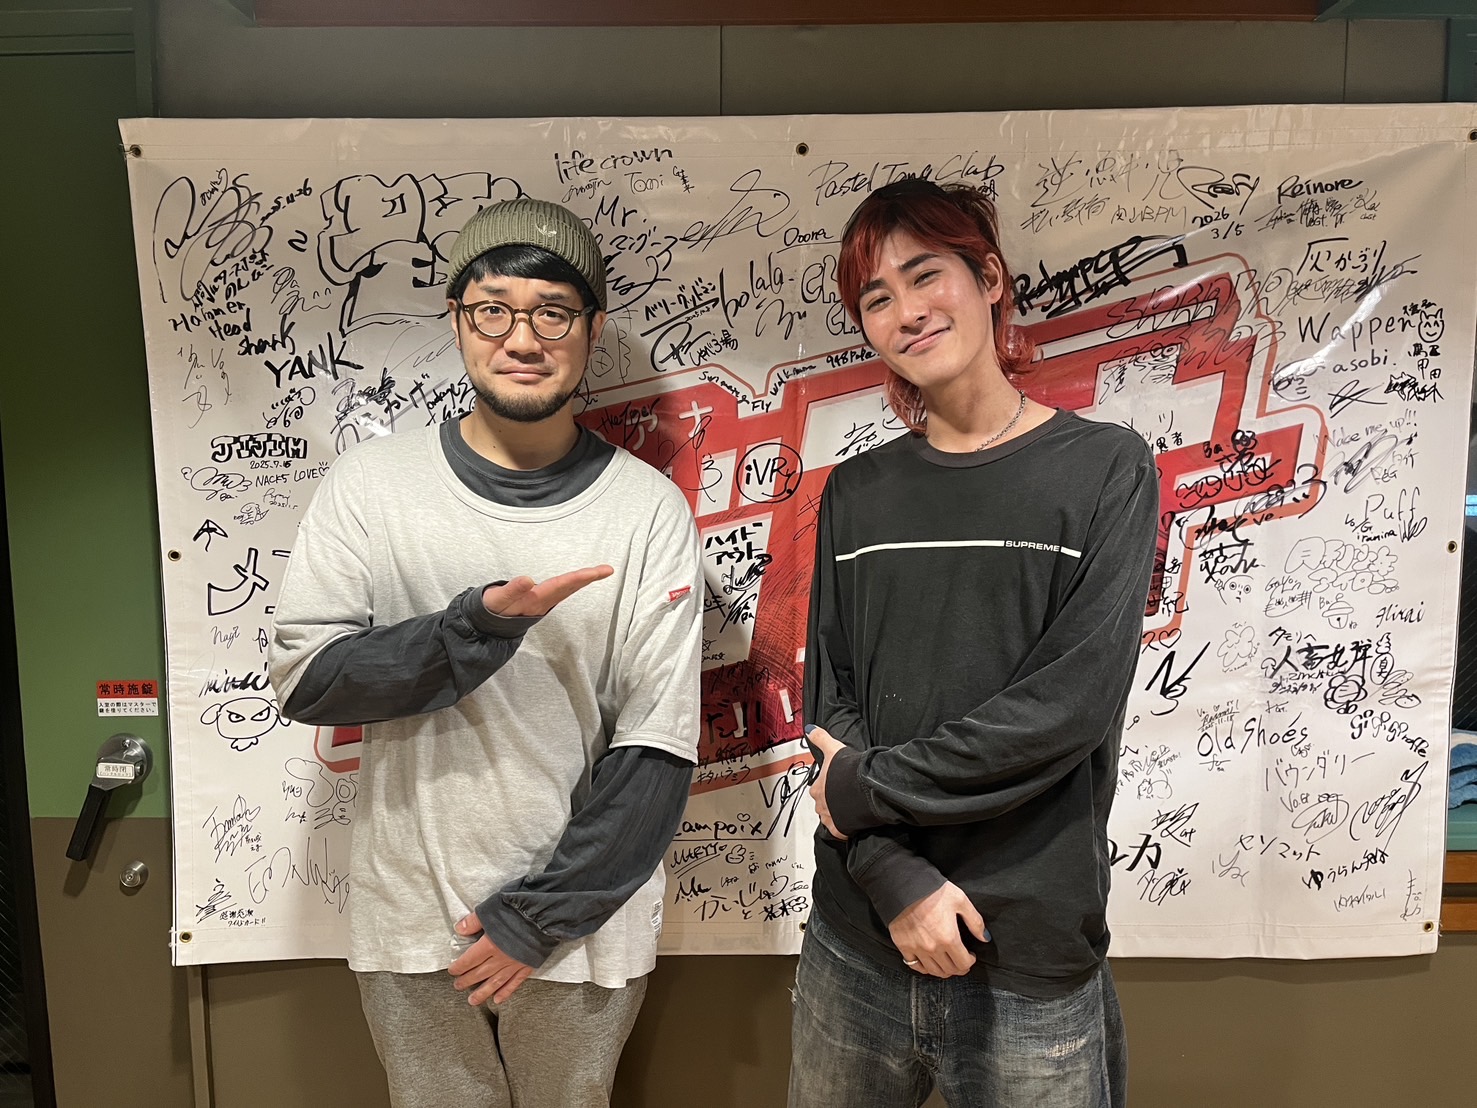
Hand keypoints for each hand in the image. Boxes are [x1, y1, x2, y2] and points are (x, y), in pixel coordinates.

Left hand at [448, 912, 533, 1004]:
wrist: (543, 916)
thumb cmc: (517, 911)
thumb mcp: (491, 909)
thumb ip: (474, 921)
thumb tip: (459, 929)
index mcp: (489, 945)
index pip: (469, 960)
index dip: (459, 967)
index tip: (453, 971)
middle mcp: (500, 959)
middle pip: (479, 973)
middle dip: (467, 980)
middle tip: (458, 986)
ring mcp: (514, 964)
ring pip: (495, 983)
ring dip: (482, 992)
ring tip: (473, 1000)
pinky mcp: (527, 966)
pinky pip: (514, 983)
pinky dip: (505, 992)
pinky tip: (498, 999)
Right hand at [482, 565, 612, 617]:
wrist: (488, 624)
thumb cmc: (493, 609)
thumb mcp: (498, 600)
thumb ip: (512, 591)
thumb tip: (527, 579)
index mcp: (535, 600)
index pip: (560, 585)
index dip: (579, 578)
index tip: (594, 572)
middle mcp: (543, 602)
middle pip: (569, 588)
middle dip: (588, 578)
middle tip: (608, 569)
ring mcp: (543, 602)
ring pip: (567, 589)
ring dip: (583, 580)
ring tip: (600, 571)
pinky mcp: (540, 600)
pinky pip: (562, 589)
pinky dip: (574, 582)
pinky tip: (582, 578)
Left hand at [805, 727, 845, 839]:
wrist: (864, 787)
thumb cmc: (848, 770)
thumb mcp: (833, 748)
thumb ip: (820, 738)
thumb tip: (810, 729)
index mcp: (817, 788)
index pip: (819, 789)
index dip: (829, 786)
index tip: (838, 784)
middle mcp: (820, 805)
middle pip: (824, 804)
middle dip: (833, 802)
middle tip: (846, 796)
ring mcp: (830, 819)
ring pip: (832, 818)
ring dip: (839, 814)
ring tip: (852, 808)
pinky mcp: (841, 830)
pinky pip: (841, 832)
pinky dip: (846, 829)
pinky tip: (854, 822)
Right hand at [889, 882, 988, 977]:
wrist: (905, 885)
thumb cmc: (932, 890)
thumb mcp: (960, 900)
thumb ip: (975, 921)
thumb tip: (984, 937)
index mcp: (949, 937)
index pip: (964, 963)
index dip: (970, 962)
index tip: (971, 956)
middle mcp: (933, 947)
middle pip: (950, 970)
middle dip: (959, 968)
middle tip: (961, 961)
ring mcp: (917, 948)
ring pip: (933, 971)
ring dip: (944, 971)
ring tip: (947, 963)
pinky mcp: (903, 945)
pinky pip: (915, 966)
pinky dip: (924, 967)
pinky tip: (928, 962)